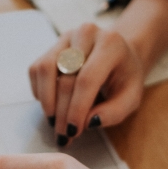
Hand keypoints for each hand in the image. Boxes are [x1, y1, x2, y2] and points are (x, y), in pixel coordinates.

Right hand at [29, 23, 144, 145]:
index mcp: (110, 44)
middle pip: (65, 78)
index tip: (73, 131)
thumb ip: (114, 112)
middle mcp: (86, 34)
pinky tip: (52, 104)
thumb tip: (89, 122)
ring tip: (54, 121)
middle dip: (62, 112)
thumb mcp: (131, 98)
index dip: (77, 108)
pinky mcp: (51, 46)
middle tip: (63, 134)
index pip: (87, 79)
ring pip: (45, 70)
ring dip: (47, 101)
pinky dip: (40, 92)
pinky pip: (36, 70)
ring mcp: (66, 38)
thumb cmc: (124, 77)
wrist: (118, 55)